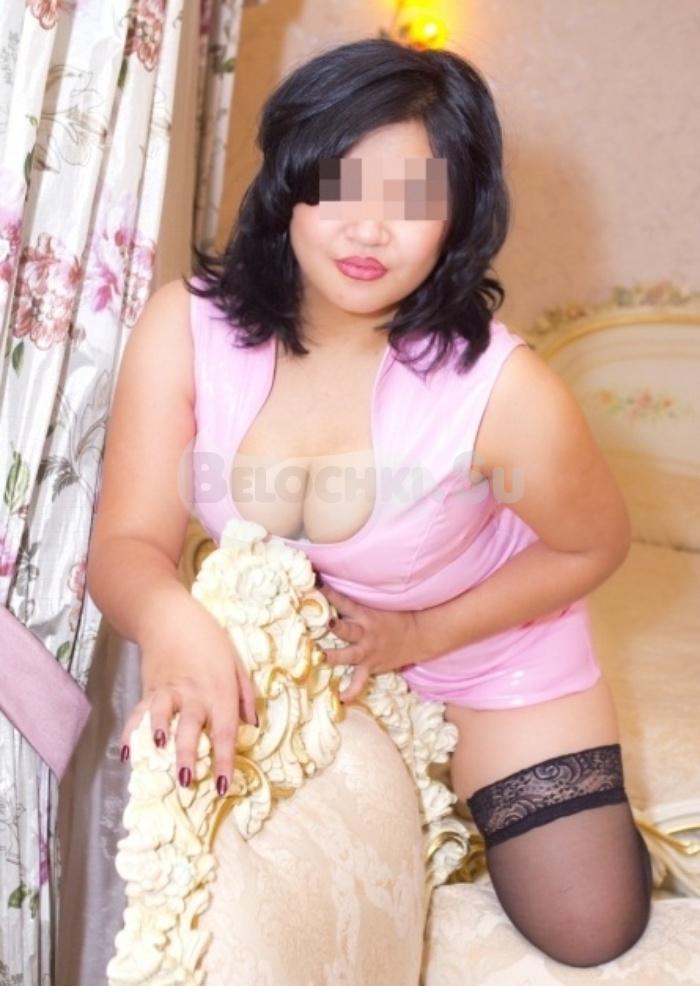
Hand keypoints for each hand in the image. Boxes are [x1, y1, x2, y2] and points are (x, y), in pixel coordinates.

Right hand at [119, 595, 256, 796]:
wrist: (169, 616)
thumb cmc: (209, 639)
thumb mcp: (236, 661)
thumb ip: (246, 695)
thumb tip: (252, 726)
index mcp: (220, 691)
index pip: (224, 731)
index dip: (223, 760)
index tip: (222, 787)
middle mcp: (194, 693)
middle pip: (190, 728)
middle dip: (187, 756)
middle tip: (185, 782)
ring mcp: (168, 690)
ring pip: (161, 718)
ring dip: (158, 738)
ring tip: (156, 756)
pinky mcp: (148, 688)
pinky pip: (138, 713)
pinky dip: (131, 733)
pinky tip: (126, 753)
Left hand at [317, 582, 427, 703]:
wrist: (417, 635)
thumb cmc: (394, 618)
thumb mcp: (375, 606)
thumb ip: (354, 604)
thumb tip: (329, 589)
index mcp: (365, 615)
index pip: (345, 602)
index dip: (330, 594)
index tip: (316, 585)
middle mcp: (365, 633)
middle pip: (348, 629)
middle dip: (336, 626)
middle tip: (325, 622)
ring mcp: (367, 652)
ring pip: (349, 655)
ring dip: (336, 656)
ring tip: (322, 658)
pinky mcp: (371, 666)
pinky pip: (360, 681)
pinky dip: (351, 691)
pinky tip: (341, 698)